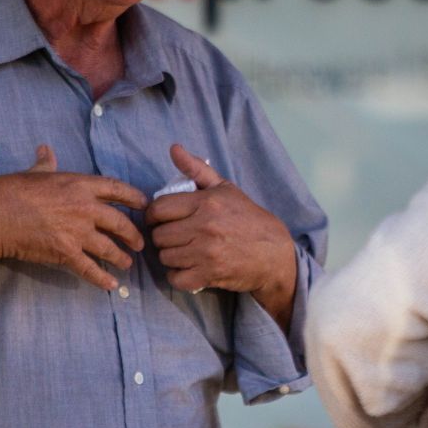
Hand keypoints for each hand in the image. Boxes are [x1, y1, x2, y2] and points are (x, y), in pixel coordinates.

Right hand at [0, 144, 146, 300]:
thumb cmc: (11, 190)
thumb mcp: (33, 172)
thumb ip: (46, 163)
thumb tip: (46, 150)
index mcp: (80, 184)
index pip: (117, 189)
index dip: (134, 197)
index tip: (144, 205)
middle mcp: (85, 208)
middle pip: (120, 222)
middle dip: (133, 234)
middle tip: (140, 243)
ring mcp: (77, 231)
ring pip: (109, 248)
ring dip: (121, 257)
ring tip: (127, 264)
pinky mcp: (66, 252)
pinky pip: (90, 268)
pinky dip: (102, 278)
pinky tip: (111, 285)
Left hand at [144, 145, 297, 327]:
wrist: (274, 253)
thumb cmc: (248, 218)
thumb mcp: (225, 188)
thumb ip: (196, 169)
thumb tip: (173, 148)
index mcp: (206, 202)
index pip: (159, 208)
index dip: (153, 215)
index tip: (159, 219)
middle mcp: (204, 226)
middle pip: (159, 235)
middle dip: (163, 236)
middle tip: (175, 236)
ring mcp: (206, 253)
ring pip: (164, 257)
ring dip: (170, 255)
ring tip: (183, 251)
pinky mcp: (208, 275)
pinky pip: (176, 278)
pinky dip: (178, 275)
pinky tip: (188, 267)